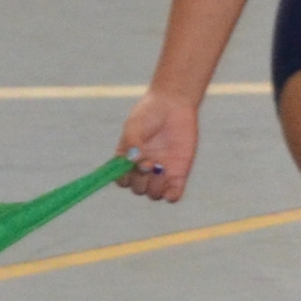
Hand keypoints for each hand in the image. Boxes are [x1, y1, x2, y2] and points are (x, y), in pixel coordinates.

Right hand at [113, 87, 197, 203]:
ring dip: (155, 187)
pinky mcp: (179, 173)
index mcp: (128, 160)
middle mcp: (143, 169)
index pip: (121, 180)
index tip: (130, 164)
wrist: (174, 104)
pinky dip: (171, 196)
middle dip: (141, 180)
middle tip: (149, 162)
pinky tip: (170, 187)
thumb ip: (132, 143)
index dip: (124, 178)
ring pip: (153, 194)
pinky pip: (173, 195)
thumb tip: (135, 161)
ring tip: (161, 168)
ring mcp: (161, 173)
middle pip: (137, 189)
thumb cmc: (150, 112)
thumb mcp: (134, 125)